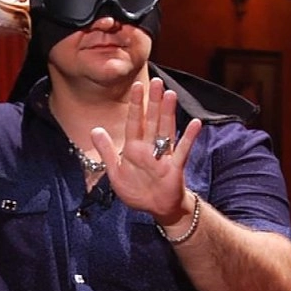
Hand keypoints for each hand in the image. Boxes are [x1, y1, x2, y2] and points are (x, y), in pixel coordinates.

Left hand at [89, 78, 202, 221]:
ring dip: (168, 113)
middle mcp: (149, 148)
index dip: (135, 104)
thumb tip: (95, 129)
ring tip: (171, 95)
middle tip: (157, 82)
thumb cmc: (137, 191)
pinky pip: (182, 150)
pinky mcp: (175, 167)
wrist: (156, 208)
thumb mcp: (115, 172)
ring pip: (166, 130)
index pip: (134, 122)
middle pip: (152, 121)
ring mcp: (164, 156)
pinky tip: (195, 124)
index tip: (137, 85)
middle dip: (153, 102)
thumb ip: (106, 151)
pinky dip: (188, 137)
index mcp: (134, 148)